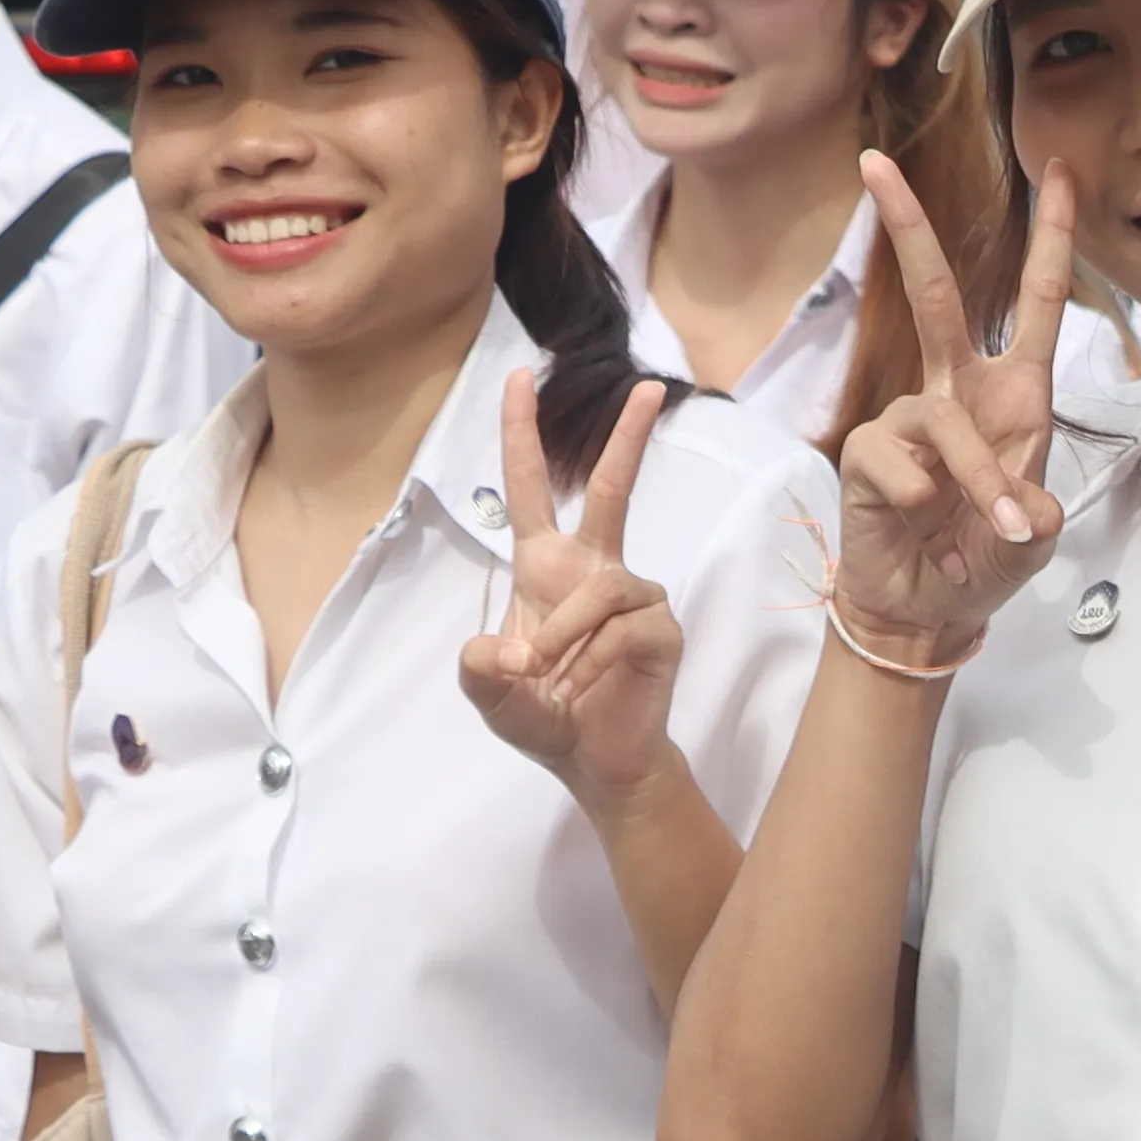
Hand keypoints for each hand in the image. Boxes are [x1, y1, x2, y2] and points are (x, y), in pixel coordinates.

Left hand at [458, 377, 684, 801]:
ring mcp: (634, 597)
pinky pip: (623, 629)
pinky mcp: (661, 629)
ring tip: (551, 678)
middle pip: (610, 491)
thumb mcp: (490, 692)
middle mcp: (594, 569)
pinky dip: (592, 662)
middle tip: (653, 388)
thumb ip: (479, 668)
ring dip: (565, 636)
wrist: (596, 761)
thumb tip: (504, 648)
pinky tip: (586, 688)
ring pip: (600, 590)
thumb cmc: (545, 715)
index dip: (520, 435)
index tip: (519, 379)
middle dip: (631, 438)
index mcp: (546, 568)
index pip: (528, 489)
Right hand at [827, 151, 1076, 662]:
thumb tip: (1022, 506)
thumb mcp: (1034, 542)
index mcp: (1016, 395)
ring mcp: (908, 419)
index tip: (1061, 170)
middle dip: (905, 228)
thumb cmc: (986, 560)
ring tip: (988, 539)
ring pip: (944, 424)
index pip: (1037, 302)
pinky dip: (924, 511)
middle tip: (874, 162)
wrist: (929, 612)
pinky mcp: (867, 452)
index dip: (1051, 237)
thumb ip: (1036, 518)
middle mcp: (959, 392)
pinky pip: (901, 466)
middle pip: (935, 294)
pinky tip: (925, 537)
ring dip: (978, 486)